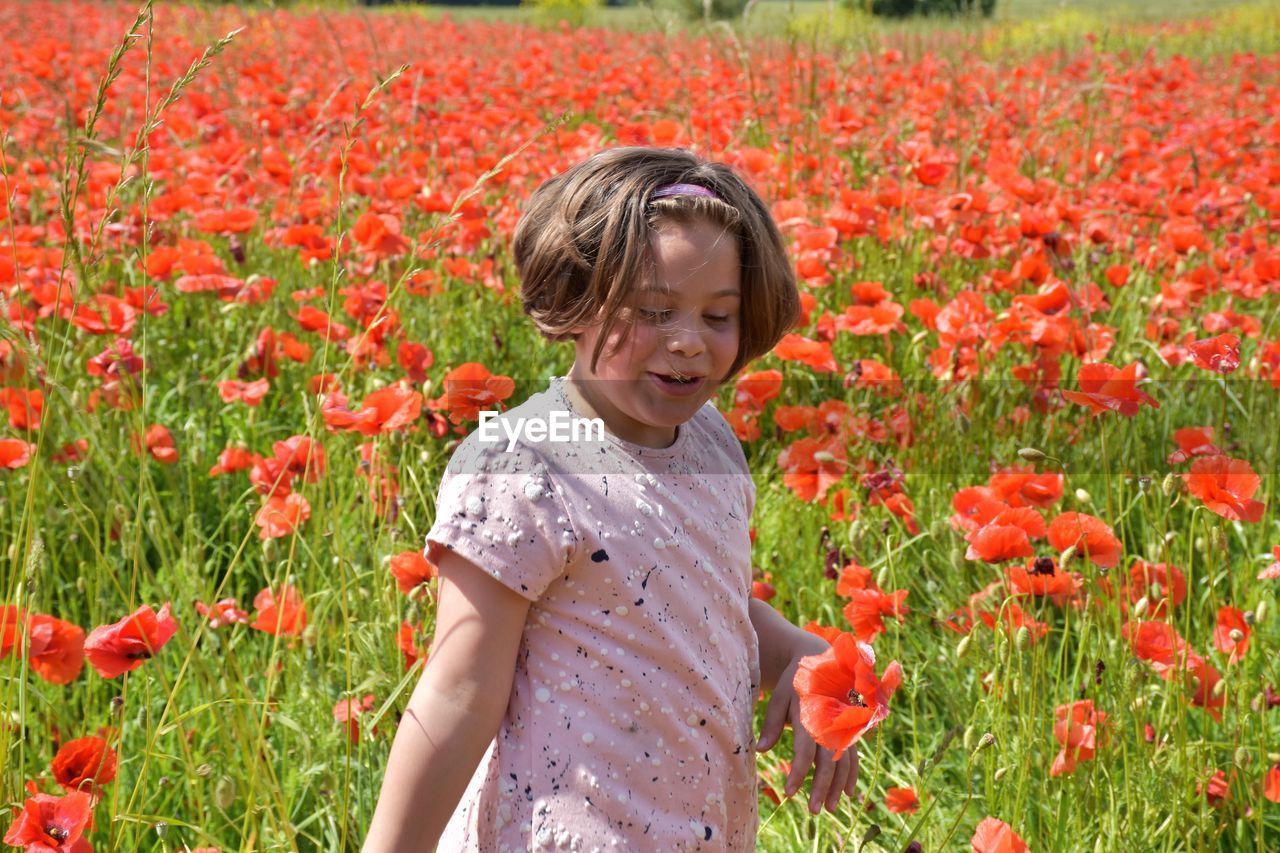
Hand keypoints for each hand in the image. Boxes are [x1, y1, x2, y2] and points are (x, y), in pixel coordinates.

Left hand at [756, 655, 859, 814]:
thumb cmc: (795, 684)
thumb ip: (771, 724)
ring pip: (844, 761)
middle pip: (828, 760)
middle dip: (821, 787)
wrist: (820, 662)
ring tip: (829, 808)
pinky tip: (848, 794)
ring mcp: (844, 726)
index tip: (789, 792)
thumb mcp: (779, 698)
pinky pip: (853, 755)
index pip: (805, 750)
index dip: (799, 772)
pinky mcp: (850, 729)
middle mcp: (830, 722)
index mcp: (810, 713)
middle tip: (812, 810)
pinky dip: (852, 775)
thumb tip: (759, 751)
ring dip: (838, 786)